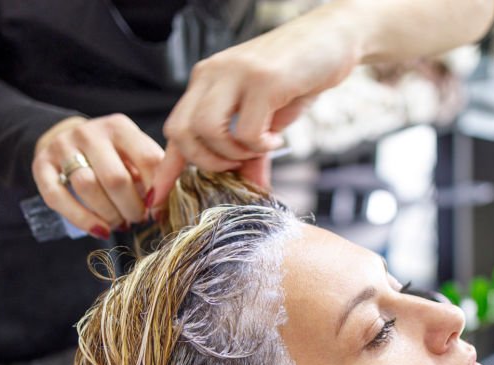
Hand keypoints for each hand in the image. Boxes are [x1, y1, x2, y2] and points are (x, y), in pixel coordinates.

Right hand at [33, 114, 164, 238]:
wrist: (65, 139)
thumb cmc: (111, 154)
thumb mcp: (133, 154)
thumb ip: (150, 174)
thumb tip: (162, 208)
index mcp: (119, 127)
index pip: (147, 159)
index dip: (157, 190)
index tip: (157, 209)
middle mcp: (89, 133)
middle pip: (115, 178)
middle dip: (131, 207)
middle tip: (138, 218)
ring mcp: (62, 147)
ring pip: (87, 188)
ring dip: (109, 215)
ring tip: (120, 223)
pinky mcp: (41, 165)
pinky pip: (57, 197)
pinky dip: (81, 220)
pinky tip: (100, 230)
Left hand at [150, 9, 360, 203]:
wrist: (333, 38)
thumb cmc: (299, 76)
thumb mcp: (270, 118)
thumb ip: (254, 151)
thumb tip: (252, 187)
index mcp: (207, 82)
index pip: (176, 128)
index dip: (166, 168)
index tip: (160, 198)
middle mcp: (213, 75)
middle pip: (181, 131)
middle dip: (205, 161)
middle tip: (236, 164)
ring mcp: (235, 75)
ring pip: (206, 130)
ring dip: (232, 154)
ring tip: (258, 149)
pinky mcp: (262, 80)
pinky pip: (246, 130)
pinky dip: (260, 146)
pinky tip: (276, 139)